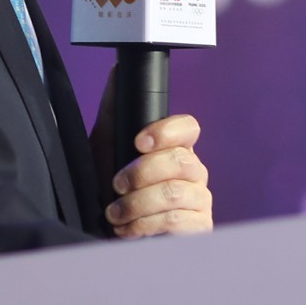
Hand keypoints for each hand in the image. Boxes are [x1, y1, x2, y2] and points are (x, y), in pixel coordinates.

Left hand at [104, 114, 212, 237]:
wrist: (106, 233)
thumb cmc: (110, 190)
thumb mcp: (106, 147)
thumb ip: (115, 110)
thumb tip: (116, 70)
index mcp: (176, 149)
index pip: (188, 128)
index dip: (166, 131)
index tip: (137, 142)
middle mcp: (193, 172)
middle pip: (181, 161)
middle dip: (141, 174)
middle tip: (116, 185)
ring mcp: (199, 201)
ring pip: (175, 193)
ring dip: (137, 204)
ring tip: (115, 214)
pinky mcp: (198, 228)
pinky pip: (177, 221)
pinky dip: (146, 225)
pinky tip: (129, 230)